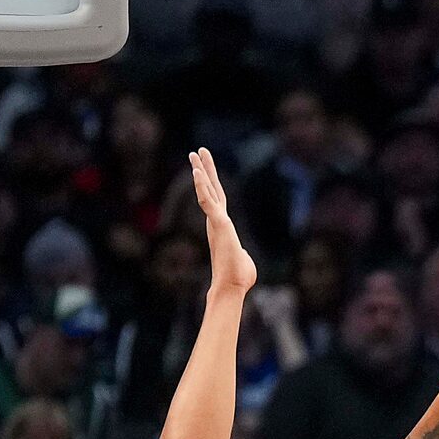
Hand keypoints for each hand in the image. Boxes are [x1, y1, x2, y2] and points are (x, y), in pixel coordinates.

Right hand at [190, 147, 255, 296]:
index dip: (212, 183)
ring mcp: (216, 221)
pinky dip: (202, 186)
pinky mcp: (218, 224)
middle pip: (211, 189)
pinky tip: (198, 171)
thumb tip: (242, 255)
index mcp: (222, 226)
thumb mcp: (243, 260)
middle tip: (198, 151)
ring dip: (201, 172)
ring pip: (207, 191)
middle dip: (204, 169)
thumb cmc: (238, 278)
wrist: (232, 287)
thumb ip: (241, 253)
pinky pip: (207, 201)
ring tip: (195, 154)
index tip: (205, 169)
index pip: (217, 199)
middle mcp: (216, 221)